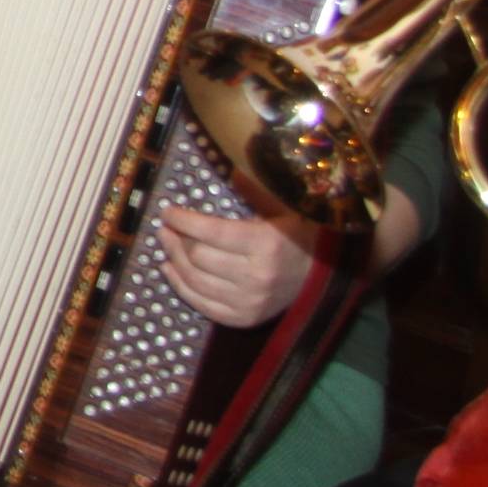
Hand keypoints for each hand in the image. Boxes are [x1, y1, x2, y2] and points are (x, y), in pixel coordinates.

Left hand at [158, 204, 318, 327]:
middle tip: (165, 227)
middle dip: (175, 239)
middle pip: (198, 257)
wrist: (322, 276)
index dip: (183, 221)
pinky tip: (170, 269)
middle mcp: (256, 276)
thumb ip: (252, 191)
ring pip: (194, 281)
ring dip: (173, 260)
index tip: (168, 212)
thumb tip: (227, 168)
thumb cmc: (298, 236)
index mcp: (266, 244)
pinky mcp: (243, 318)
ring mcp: (249, 302)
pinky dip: (180, 286)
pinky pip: (202, 304)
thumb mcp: (280, 208)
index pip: (212, 232)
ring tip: (166, 244)